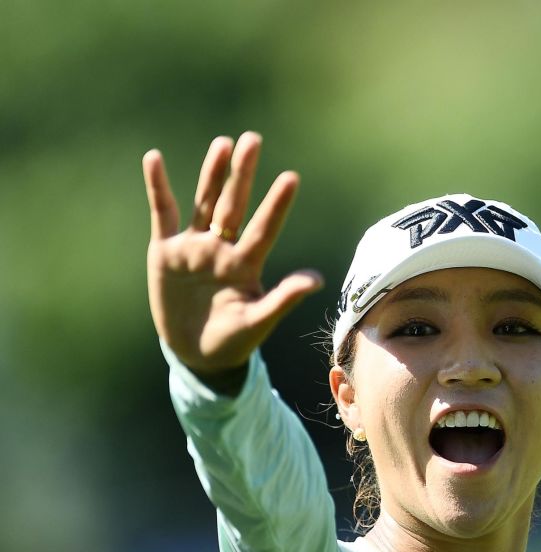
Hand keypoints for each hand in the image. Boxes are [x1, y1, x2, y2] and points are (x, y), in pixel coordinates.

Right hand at [144, 132, 322, 375]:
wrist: (196, 353)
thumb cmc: (234, 340)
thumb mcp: (257, 321)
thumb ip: (283, 299)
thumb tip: (317, 280)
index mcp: (247, 265)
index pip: (264, 229)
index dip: (276, 205)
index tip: (291, 177)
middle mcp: (223, 249)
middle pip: (234, 205)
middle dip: (242, 174)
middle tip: (253, 140)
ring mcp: (194, 247)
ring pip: (204, 202)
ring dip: (212, 173)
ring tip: (223, 143)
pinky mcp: (165, 251)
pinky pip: (162, 213)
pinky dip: (158, 186)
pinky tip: (154, 158)